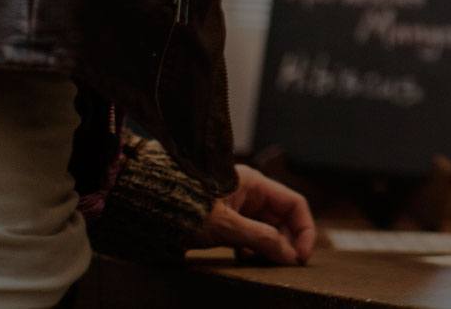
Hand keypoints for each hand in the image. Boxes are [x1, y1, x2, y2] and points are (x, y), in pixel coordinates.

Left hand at [193, 164, 316, 264]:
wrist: (145, 208)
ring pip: (266, 228)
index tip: (301, 257)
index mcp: (254, 183)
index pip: (294, 203)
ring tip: (270, 266)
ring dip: (272, 247)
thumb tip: (290, 256)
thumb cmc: (182, 208)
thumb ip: (261, 239)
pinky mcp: (224, 222)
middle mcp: (248, 192)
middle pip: (282, 217)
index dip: (304, 229)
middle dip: (288, 241)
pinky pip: (249, 235)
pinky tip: (249, 262)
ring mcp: (236, 207)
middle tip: (287, 267)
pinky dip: (254, 249)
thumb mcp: (225, 226)